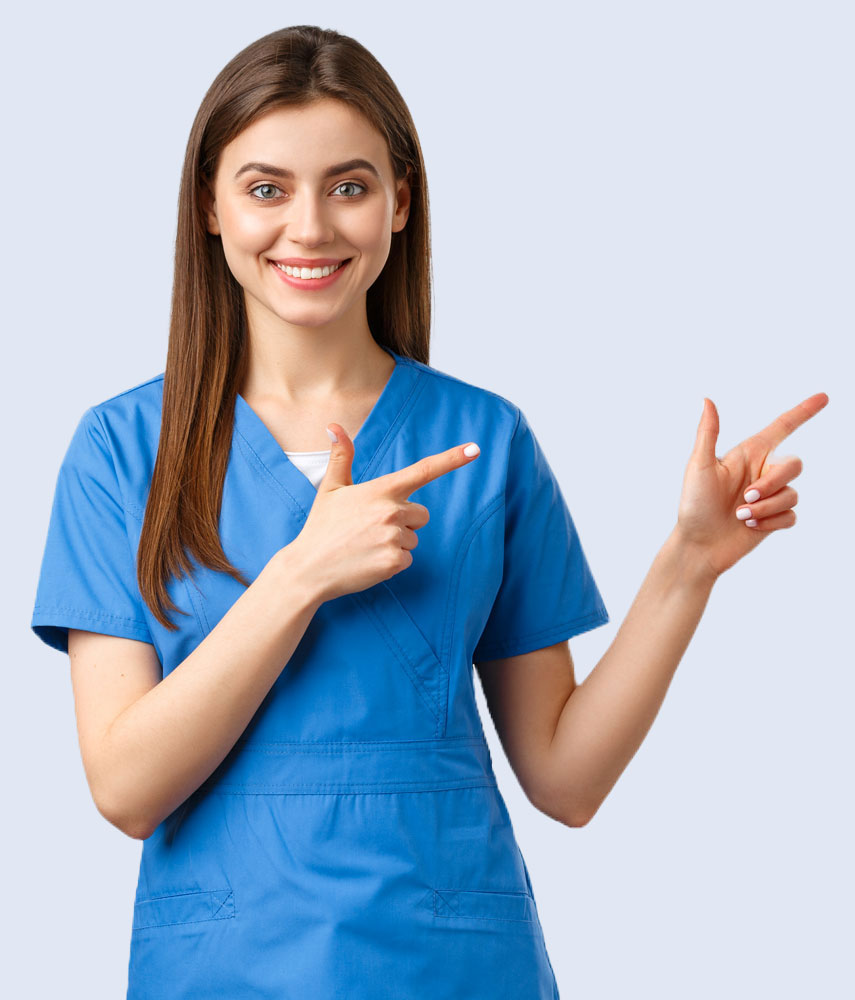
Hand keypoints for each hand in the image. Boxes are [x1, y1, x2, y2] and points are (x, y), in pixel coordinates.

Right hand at [287, 423, 480, 603]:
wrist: (308, 569)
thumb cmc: (321, 527)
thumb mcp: (331, 488)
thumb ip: (341, 456)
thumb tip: (334, 425)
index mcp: (381, 490)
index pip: (423, 470)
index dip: (451, 459)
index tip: (475, 449)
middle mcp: (391, 511)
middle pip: (422, 514)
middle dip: (405, 520)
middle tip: (371, 528)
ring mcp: (394, 537)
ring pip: (414, 538)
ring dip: (397, 542)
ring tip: (366, 545)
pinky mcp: (394, 562)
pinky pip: (407, 559)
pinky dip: (392, 561)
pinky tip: (369, 560)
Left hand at [675, 392, 828, 580]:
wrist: (698, 545)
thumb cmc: (694, 505)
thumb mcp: (699, 466)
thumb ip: (708, 433)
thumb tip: (707, 400)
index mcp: (747, 454)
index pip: (782, 427)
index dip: (804, 411)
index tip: (824, 397)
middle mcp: (762, 472)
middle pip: (793, 465)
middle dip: (773, 482)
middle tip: (746, 496)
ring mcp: (769, 496)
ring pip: (792, 494)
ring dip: (766, 507)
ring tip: (740, 516)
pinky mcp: (774, 519)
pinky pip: (791, 515)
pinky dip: (771, 522)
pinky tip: (750, 526)